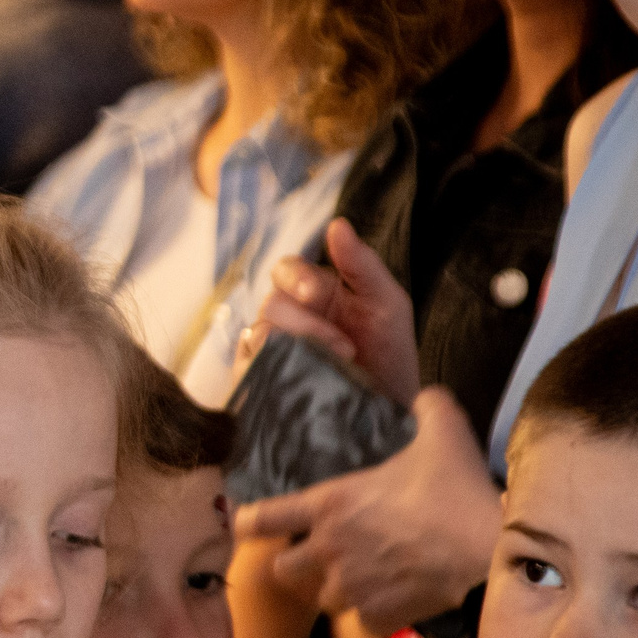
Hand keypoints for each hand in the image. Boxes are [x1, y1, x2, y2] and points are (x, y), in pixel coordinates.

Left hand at [234, 388, 498, 631]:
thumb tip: (426, 397)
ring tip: (358, 580)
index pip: (263, 517)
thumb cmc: (458, 489)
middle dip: (295, 564)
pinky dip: (374, 615)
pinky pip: (364, 622)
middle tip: (317, 555)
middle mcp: (330, 550)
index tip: (247, 525)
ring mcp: (352, 588)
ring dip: (335, 591)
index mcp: (330, 505)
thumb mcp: (444, 432)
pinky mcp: (380, 617)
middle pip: (283, 570)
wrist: (490, 550)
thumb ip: (428, 408)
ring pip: (323, 600)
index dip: (249, 522)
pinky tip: (392, 601)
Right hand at [251, 219, 421, 404]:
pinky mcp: (260, 383)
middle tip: (341, 347)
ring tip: (333, 369)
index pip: (285, 270)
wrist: (388, 413)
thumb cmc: (390, 358)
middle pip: (271, 303)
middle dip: (305, 323)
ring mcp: (271, 352)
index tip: (317, 294)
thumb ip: (362, 264)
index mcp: (314, 294)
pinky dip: (270, 371)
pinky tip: (299, 380)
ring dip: (296, 350)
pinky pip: (247, 370)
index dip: (296, 278)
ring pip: (258, 336)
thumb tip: (337, 224)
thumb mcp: (387, 304)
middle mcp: (287, 319)